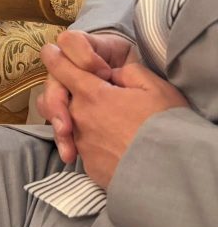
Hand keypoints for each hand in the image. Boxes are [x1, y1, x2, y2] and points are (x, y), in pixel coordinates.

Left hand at [41, 42, 187, 186]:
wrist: (174, 174)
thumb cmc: (166, 126)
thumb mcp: (154, 87)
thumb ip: (127, 72)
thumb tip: (113, 74)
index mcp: (92, 94)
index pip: (59, 68)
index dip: (55, 58)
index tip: (52, 52)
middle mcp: (79, 118)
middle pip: (61, 98)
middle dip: (70, 93)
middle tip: (97, 97)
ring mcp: (82, 144)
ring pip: (72, 124)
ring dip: (82, 120)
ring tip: (110, 124)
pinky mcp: (89, 166)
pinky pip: (83, 147)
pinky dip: (93, 143)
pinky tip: (114, 145)